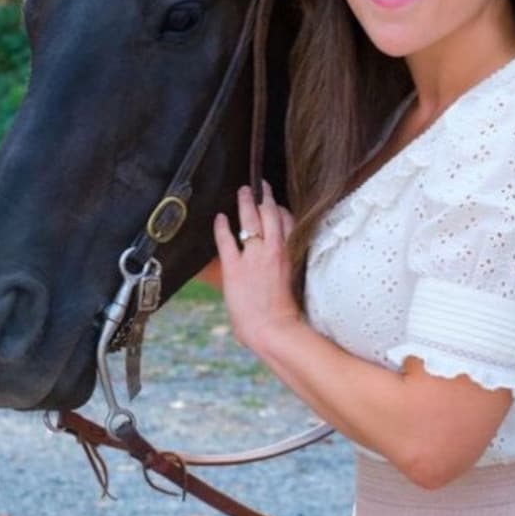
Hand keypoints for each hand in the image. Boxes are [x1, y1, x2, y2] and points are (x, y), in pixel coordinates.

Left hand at [213, 181, 300, 353]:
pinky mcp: (235, 267)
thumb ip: (288, 269)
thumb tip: (283, 267)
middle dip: (265, 197)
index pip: (289, 221)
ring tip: (243, 191)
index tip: (275, 205)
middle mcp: (274, 250)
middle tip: (260, 186)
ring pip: (251, 220)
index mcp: (291, 254)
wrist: (274, 330)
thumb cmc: (287, 316)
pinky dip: (222, 227)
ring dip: (246, 202)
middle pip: (271, 214)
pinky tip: (219, 218)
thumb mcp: (295, 285)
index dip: (281, 210)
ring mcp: (254, 257)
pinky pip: (226, 240)